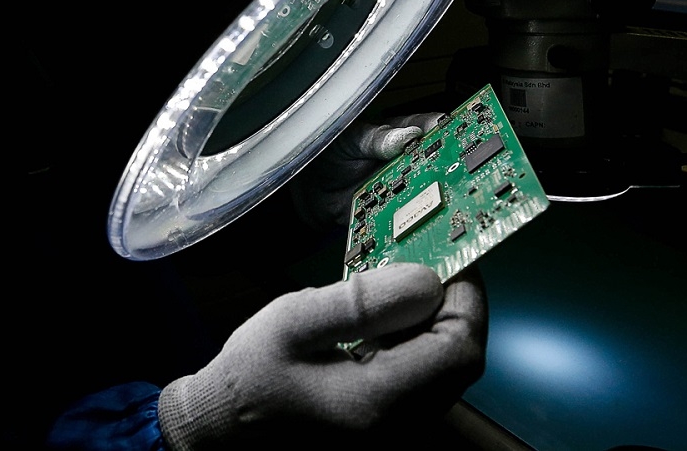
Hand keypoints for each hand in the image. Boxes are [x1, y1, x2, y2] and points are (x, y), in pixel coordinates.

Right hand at [158, 262, 487, 448]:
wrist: (219, 432)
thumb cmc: (249, 377)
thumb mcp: (293, 324)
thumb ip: (359, 301)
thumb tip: (424, 279)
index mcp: (378, 401)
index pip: (459, 347)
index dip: (467, 295)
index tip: (449, 254)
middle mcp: (399, 426)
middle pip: (459, 361)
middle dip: (454, 305)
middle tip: (427, 262)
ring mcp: (395, 432)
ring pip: (444, 372)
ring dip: (436, 324)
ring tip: (403, 285)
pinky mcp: (386, 429)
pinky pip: (423, 383)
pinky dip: (417, 345)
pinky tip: (386, 322)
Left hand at [289, 112, 445, 231]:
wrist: (304, 186)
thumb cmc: (325, 151)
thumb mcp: (349, 137)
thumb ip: (375, 139)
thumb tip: (406, 137)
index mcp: (398, 135)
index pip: (430, 129)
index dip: (446, 132)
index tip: (454, 138)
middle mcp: (403, 162)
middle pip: (433, 166)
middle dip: (446, 172)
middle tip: (453, 177)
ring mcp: (397, 189)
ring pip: (421, 195)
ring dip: (430, 202)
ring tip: (435, 204)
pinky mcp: (386, 213)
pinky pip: (401, 220)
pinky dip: (407, 226)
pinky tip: (412, 227)